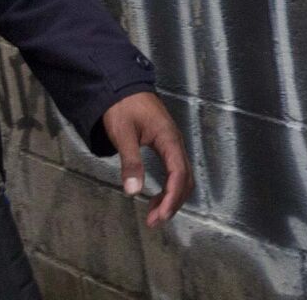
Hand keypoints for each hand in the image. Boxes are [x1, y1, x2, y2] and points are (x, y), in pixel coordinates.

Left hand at [101, 91, 192, 227]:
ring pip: (182, 177)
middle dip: (173, 203)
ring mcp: (173, 144)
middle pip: (185, 179)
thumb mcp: (123, 134)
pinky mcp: (166, 146)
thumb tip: (134, 191)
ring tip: (154, 214)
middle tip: (154, 221)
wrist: (122, 86)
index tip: (161, 215)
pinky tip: (156, 197)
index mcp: (169, 139)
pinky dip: (168, 188)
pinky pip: (175, 171)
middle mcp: (176, 143)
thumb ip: (130, 162)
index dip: (172, 197)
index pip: (179, 174)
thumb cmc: (122, 107)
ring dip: (171, 198)